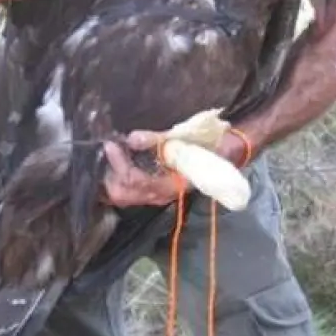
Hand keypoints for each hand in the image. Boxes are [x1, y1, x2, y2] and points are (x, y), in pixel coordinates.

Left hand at [102, 130, 251, 207]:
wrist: (227, 152)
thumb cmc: (210, 145)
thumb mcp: (186, 139)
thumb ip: (157, 140)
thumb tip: (132, 139)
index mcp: (170, 185)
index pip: (135, 181)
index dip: (119, 164)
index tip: (112, 144)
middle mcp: (161, 195)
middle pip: (123, 196)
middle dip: (110, 175)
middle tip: (108, 150)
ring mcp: (157, 194)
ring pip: (124, 196)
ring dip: (112, 178)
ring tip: (109, 155)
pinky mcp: (155, 188)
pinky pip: (129, 190)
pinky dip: (118, 178)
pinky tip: (117, 162)